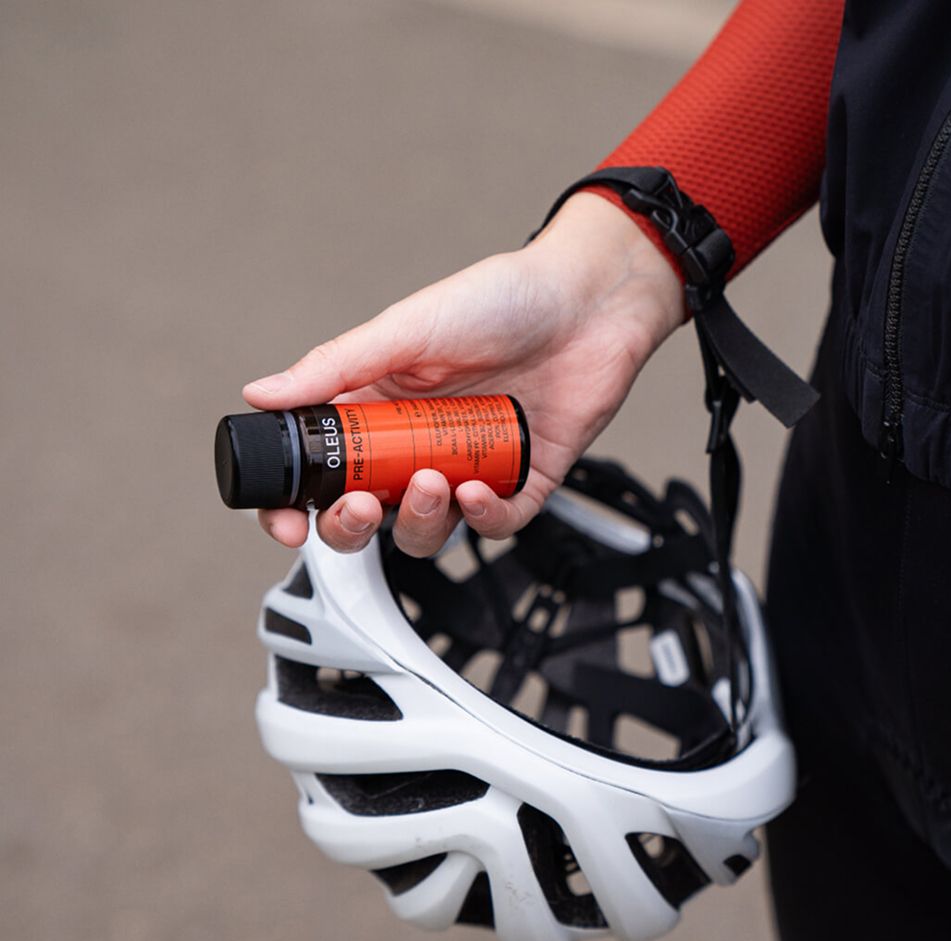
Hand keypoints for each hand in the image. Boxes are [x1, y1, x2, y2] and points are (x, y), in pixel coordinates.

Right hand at [243, 193, 683, 554]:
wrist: (588, 301)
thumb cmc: (499, 300)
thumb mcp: (405, 329)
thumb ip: (335, 367)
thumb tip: (261, 394)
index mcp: (378, 408)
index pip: (323, 472)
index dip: (298, 506)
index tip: (290, 522)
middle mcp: (417, 443)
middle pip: (367, 514)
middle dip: (353, 526)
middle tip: (360, 506)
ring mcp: (468, 465)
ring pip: (427, 528)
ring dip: (417, 520)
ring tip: (430, 482)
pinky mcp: (521, 480)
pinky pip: (494, 524)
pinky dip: (481, 519)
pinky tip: (477, 491)